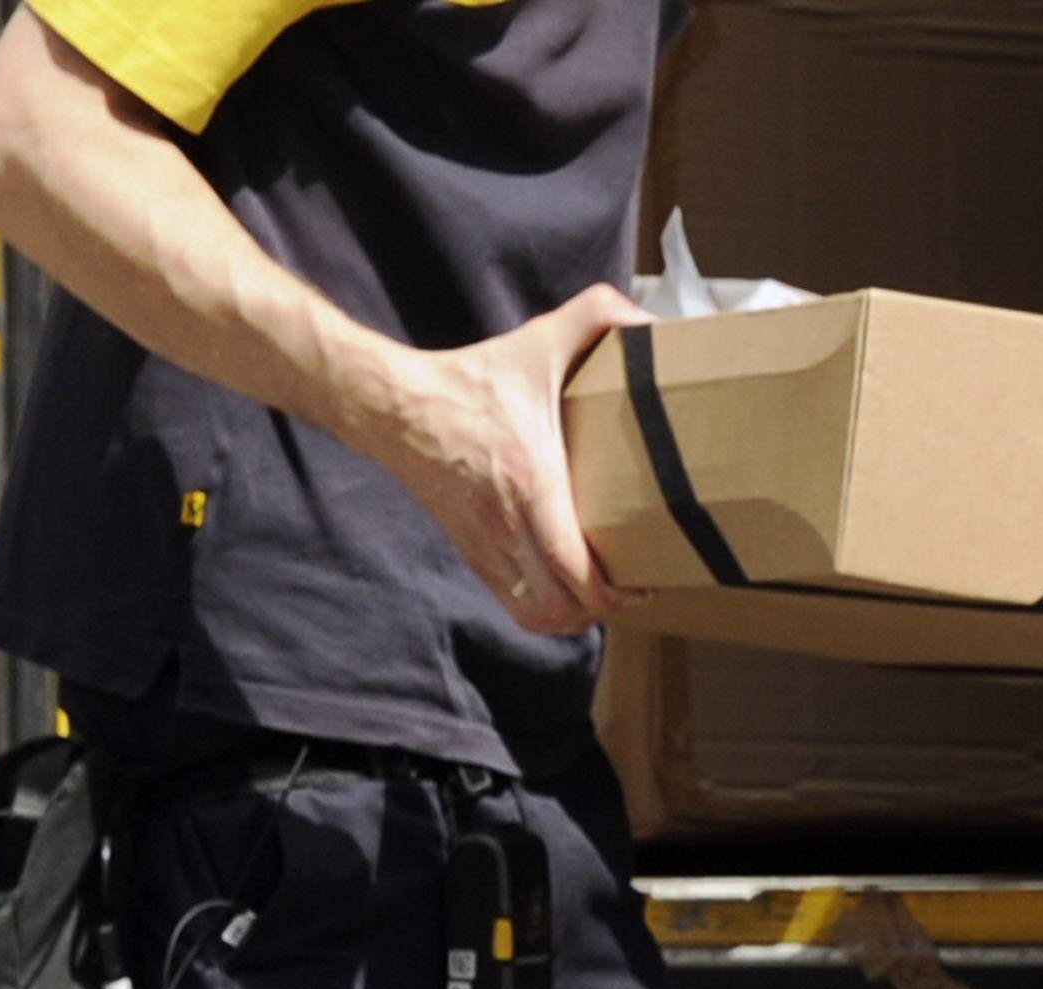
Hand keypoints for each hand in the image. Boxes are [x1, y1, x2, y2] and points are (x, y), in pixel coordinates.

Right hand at [346, 284, 646, 637]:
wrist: (392, 406)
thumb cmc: (470, 379)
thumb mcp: (537, 341)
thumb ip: (598, 317)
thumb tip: (650, 320)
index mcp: (531, 486)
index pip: (577, 573)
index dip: (617, 592)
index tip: (646, 580)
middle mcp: (507, 527)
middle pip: (564, 609)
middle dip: (606, 609)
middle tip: (635, 585)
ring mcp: (485, 546)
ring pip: (539, 617)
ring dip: (576, 616)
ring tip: (603, 592)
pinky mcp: (471, 553)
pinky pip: (514, 607)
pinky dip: (546, 612)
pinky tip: (566, 590)